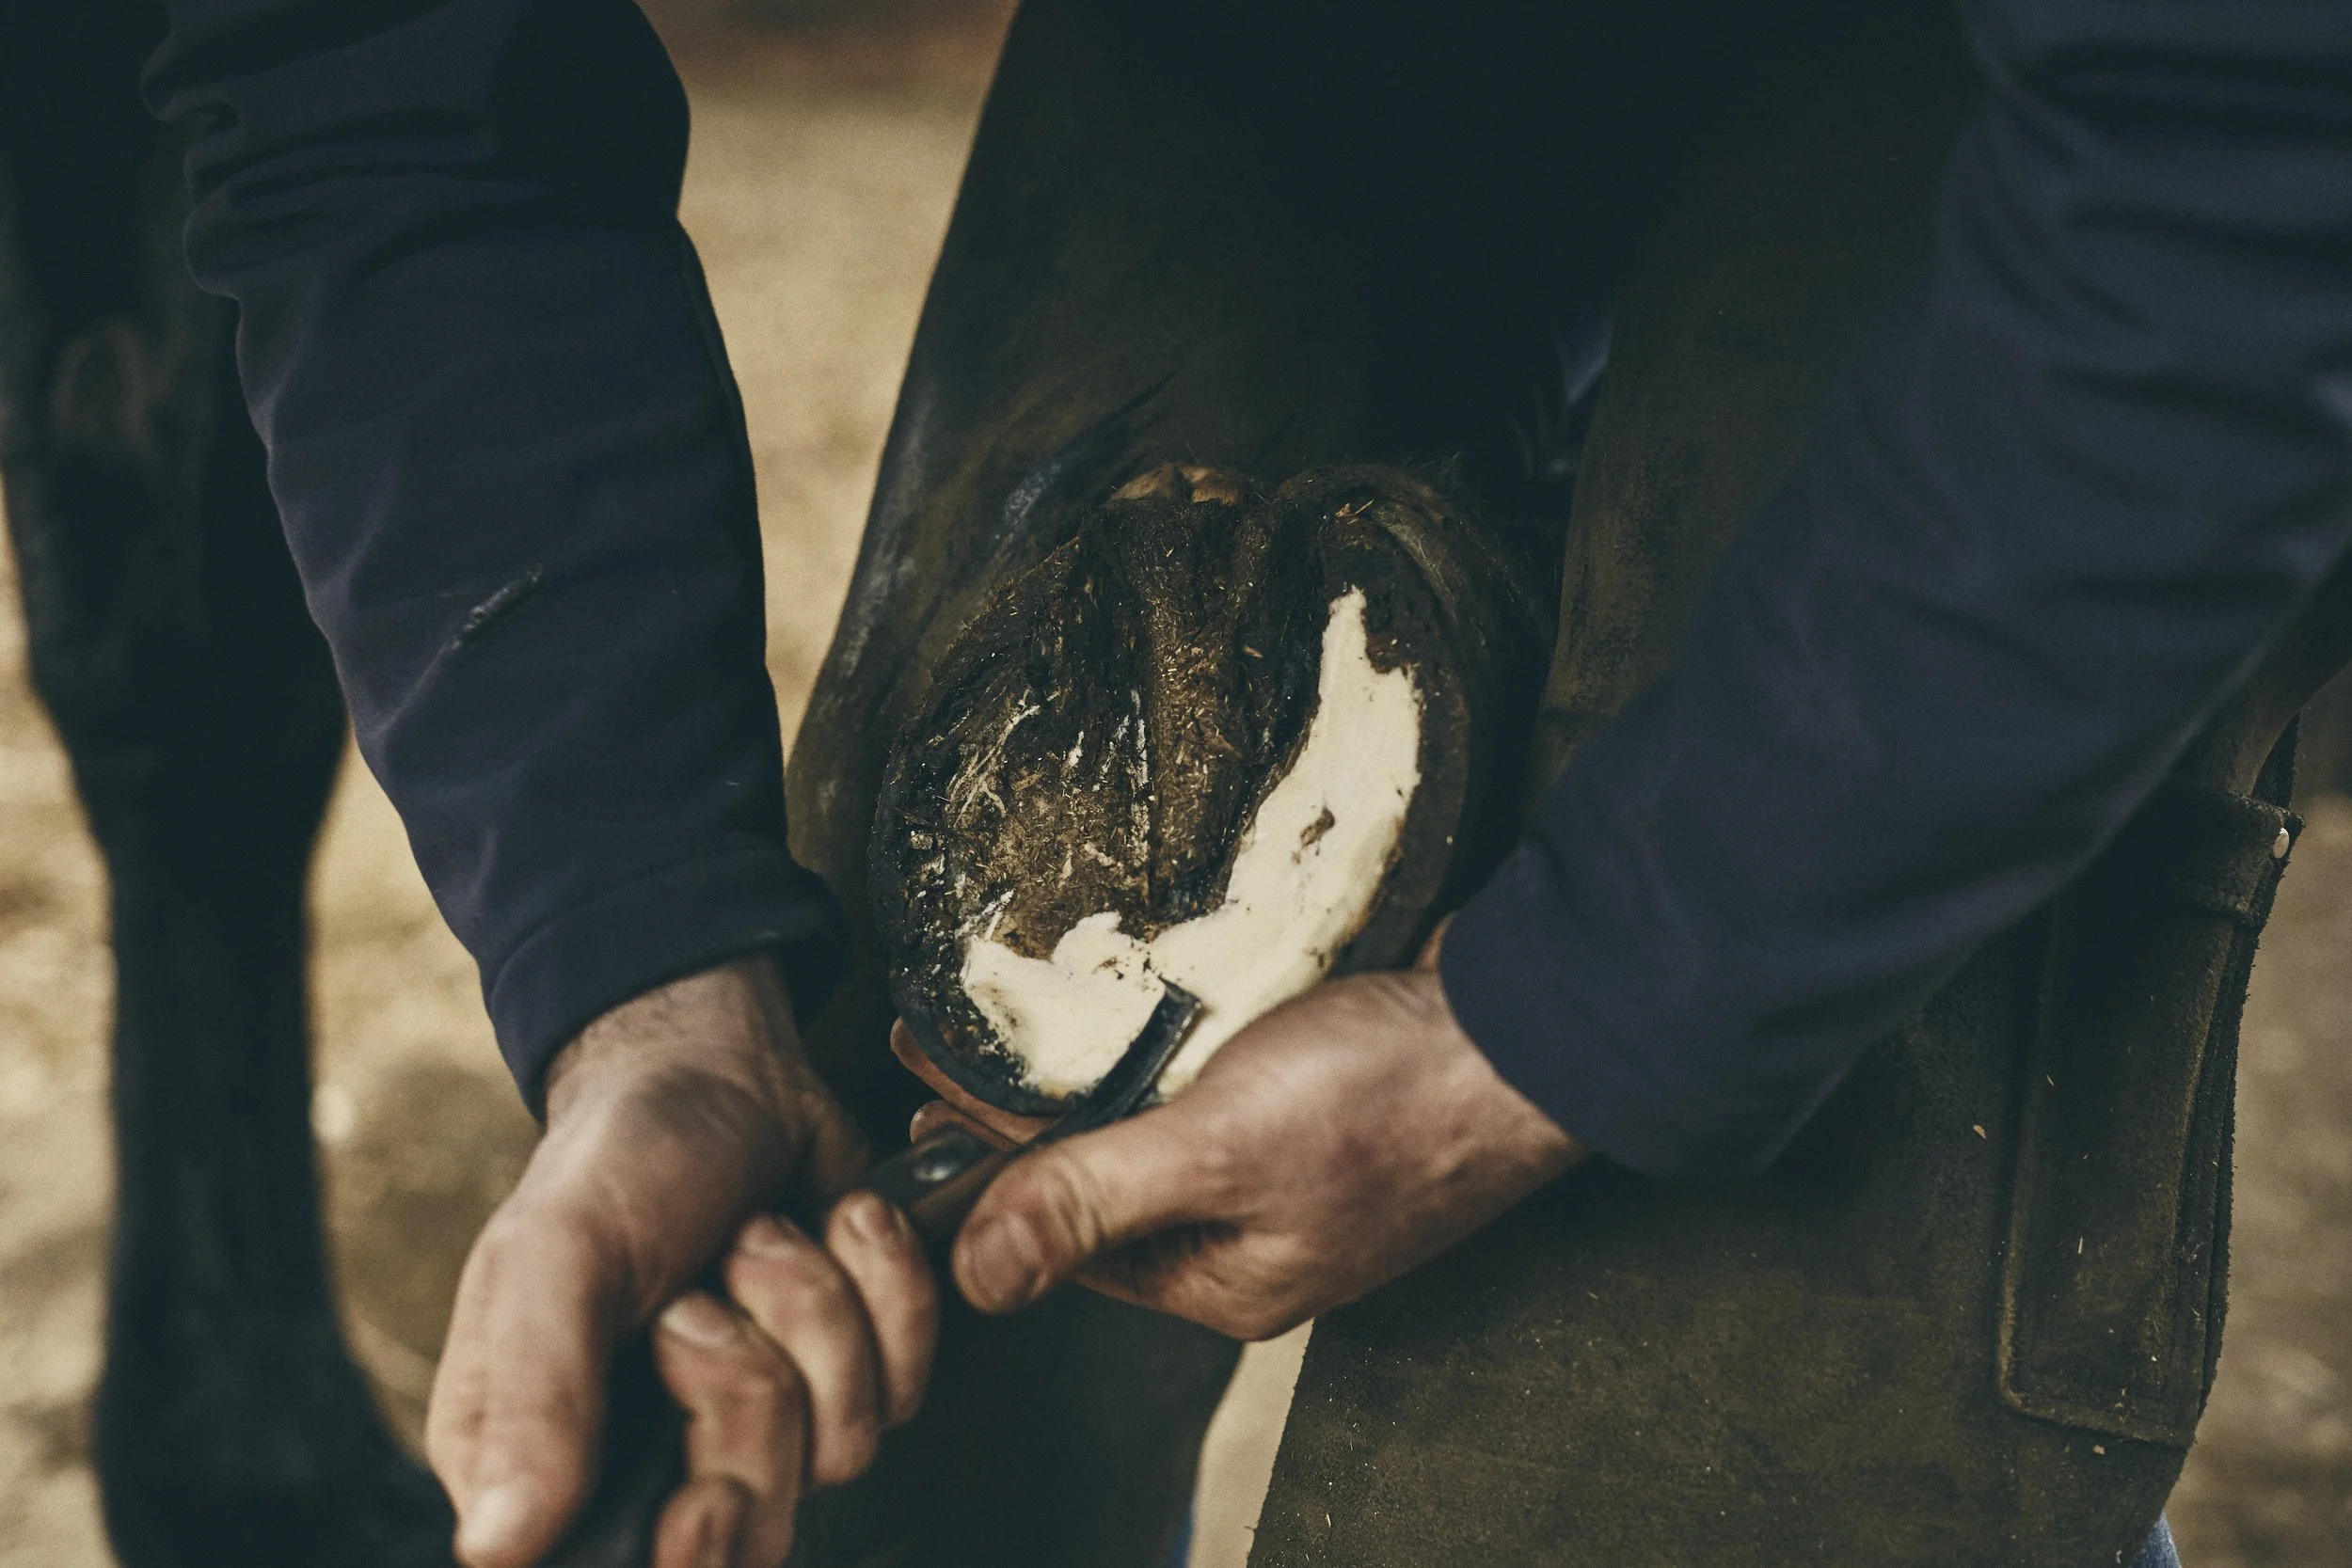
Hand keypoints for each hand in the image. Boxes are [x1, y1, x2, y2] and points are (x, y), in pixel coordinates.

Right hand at [427, 954, 938, 1567]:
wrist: (725, 1068)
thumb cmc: (618, 1159)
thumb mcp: (557, 1256)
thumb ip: (535, 1398)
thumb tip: (497, 1548)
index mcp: (555, 1462)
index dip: (690, 1554)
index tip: (704, 1497)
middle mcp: (663, 1461)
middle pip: (759, 1525)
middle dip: (749, 1388)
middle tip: (697, 1301)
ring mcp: (771, 1421)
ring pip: (844, 1447)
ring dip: (813, 1313)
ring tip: (755, 1237)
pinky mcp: (853, 1370)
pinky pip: (910, 1381)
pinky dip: (883, 1288)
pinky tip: (831, 1225)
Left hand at [905, 934, 1585, 1339]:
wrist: (1536, 1026)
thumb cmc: (1393, 1094)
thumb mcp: (1218, 1148)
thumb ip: (1093, 1201)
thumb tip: (974, 1279)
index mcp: (1223, 1281)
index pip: (1061, 1230)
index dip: (978, 1158)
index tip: (912, 1086)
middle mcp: (1254, 1242)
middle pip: (1103, 1187)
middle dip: (1022, 1124)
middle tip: (943, 1052)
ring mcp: (1294, 1179)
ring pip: (1155, 1135)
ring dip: (1088, 1085)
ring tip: (1014, 1026)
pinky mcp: (1324, 1111)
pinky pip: (1210, 1092)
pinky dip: (1159, 1057)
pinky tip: (1130, 1010)